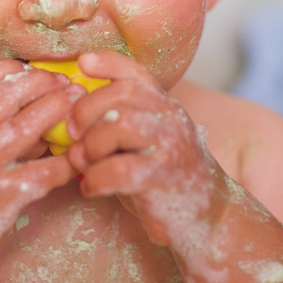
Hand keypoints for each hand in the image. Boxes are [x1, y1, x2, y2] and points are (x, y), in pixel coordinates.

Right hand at [0, 60, 80, 261]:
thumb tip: (13, 88)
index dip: (10, 69)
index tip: (32, 69)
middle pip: (8, 95)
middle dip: (42, 82)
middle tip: (65, 82)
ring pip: (29, 127)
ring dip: (58, 110)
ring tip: (77, 104)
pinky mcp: (4, 197)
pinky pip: (45, 172)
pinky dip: (65, 161)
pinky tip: (77, 156)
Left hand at [66, 53, 223, 252]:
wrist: (209, 220)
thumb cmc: (165, 181)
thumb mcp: (149, 143)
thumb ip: (122, 124)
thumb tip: (72, 117)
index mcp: (165, 108)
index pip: (137, 73)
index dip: (108, 63)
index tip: (83, 63)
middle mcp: (171, 120)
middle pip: (122, 93)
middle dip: (87, 109)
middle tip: (73, 133)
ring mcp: (170, 148)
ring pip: (119, 125)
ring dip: (90, 145)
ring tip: (84, 164)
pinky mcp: (163, 180)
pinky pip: (118, 170)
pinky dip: (95, 179)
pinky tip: (92, 188)